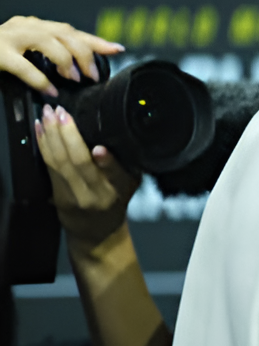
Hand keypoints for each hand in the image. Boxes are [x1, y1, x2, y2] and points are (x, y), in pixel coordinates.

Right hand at [0, 15, 122, 95]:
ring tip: (74, 78)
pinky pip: (23, 65)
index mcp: (33, 26)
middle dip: (85, 52)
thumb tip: (76, 70)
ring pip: (48, 41)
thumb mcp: (23, 51)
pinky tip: (49, 90)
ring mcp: (9, 37)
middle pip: (65, 33)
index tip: (117, 50)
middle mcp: (24, 26)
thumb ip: (46, 55)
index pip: (71, 30)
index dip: (96, 41)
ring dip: (66, 60)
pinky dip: (40, 78)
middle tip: (92, 74)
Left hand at [35, 104, 140, 247]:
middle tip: (62, 112)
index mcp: (119, 190)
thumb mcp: (130, 184)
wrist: (96, 232)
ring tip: (48, 115)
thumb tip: (122, 131)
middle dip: (68, 135)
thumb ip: (126, 163)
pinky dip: (43, 145)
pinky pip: (48, 165)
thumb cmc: (116, 203)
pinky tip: (40, 130)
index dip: (107, 162)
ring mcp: (73, 195)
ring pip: (59, 162)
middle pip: (79, 163)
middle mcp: (95, 194)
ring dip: (51, 135)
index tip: (100, 149)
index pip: (114, 174)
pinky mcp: (57, 194)